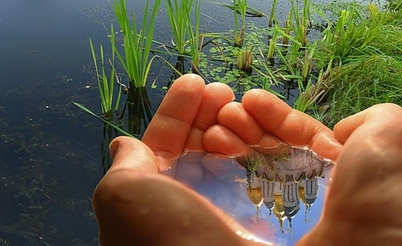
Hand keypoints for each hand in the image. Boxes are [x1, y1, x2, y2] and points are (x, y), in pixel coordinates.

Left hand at [93, 74, 264, 245]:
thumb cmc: (168, 234)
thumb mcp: (124, 196)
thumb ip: (124, 165)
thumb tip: (124, 145)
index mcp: (156, 194)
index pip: (165, 142)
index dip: (176, 110)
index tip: (195, 82)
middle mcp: (191, 198)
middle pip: (201, 141)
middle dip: (209, 111)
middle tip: (223, 93)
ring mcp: (227, 203)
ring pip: (231, 149)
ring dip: (234, 122)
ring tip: (239, 112)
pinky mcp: (260, 211)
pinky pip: (260, 165)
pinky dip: (261, 143)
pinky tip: (261, 130)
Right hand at [203, 90, 401, 245]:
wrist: (373, 240)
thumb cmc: (386, 185)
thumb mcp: (391, 131)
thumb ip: (368, 120)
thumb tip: (340, 135)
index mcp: (333, 166)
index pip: (293, 134)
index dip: (272, 115)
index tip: (250, 99)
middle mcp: (303, 187)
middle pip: (264, 148)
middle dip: (244, 123)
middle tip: (230, 113)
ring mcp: (277, 208)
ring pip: (244, 165)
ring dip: (227, 135)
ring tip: (221, 123)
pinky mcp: (256, 224)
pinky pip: (229, 188)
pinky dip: (223, 162)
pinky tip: (212, 140)